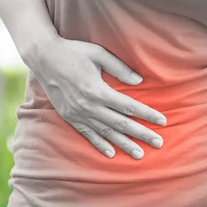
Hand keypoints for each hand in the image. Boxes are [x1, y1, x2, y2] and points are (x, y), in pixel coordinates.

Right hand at [26, 36, 166, 159]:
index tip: (162, 121)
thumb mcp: (98, 54)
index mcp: (97, 90)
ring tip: (139, 154)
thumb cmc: (73, 52)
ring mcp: (78, 114)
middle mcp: (88, 106)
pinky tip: (111, 153)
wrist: (44, 58)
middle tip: (159, 143)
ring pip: (106, 133)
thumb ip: (119, 68)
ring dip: (124, 144)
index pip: (128, 106)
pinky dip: (100, 144)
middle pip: (121, 123)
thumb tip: (139, 81)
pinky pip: (87, 134)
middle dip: (141, 134)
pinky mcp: (69, 117)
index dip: (147, 114)